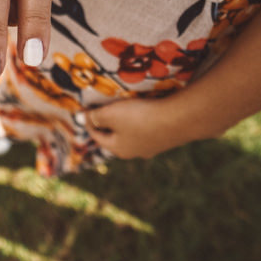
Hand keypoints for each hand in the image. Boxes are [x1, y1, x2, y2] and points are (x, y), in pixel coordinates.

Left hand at [85, 97, 199, 159]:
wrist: (180, 119)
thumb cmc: (140, 117)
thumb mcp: (111, 114)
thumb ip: (95, 117)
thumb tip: (81, 119)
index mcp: (118, 149)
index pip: (97, 136)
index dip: (89, 121)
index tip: (85, 108)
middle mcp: (134, 152)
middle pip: (115, 136)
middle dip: (108, 122)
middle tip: (103, 107)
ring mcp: (152, 147)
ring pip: (132, 134)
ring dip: (125, 122)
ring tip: (123, 107)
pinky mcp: (166, 138)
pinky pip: (147, 129)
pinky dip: (142, 120)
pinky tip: (145, 110)